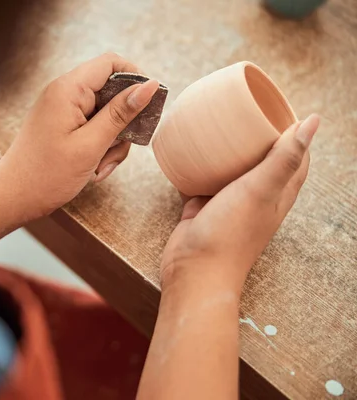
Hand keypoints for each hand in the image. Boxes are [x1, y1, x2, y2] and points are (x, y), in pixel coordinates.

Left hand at [0, 53, 159, 221]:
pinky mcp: (63, 125)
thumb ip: (121, 113)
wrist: (12, 198)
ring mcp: (63, 110)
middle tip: (116, 151)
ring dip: (111, 143)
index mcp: (68, 89)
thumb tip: (150, 85)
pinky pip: (93, 128)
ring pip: (106, 115)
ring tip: (100, 167)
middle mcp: (64, 93)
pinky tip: (93, 169)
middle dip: (122, 124)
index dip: (135, 80)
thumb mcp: (91, 145)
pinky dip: (99, 148)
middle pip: (112, 92)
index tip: (147, 108)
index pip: (112, 63)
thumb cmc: (46, 175)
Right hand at [160, 114, 319, 294]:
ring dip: (226, 149)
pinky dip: (197, 165)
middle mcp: (256, 196)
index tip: (278, 106)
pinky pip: (202, 179)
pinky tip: (188, 150)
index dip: (293, 131)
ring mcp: (228, 202)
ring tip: (215, 123)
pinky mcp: (202, 206)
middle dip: (256, 135)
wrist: (193, 270)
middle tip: (243, 108)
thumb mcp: (261, 190)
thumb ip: (284, 157)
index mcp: (278, 193)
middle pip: (262, 159)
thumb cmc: (231, 233)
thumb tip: (313, 121)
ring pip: (230, 168)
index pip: (296, 156)